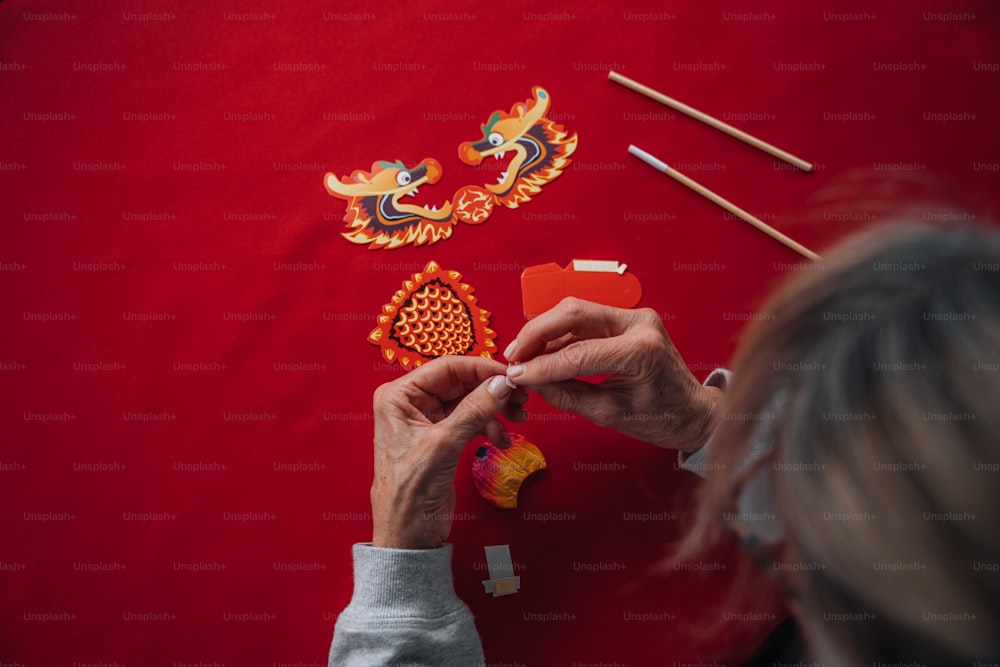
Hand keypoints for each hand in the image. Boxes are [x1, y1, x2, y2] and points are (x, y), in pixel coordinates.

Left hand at [370, 356, 526, 548]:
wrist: (409, 535)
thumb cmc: (408, 494)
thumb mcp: (443, 445)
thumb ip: (474, 410)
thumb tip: (501, 383)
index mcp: (399, 396)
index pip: (446, 367)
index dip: (481, 369)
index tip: (509, 375)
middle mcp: (411, 403)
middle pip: (460, 382)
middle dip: (491, 390)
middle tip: (520, 397)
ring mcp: (427, 420)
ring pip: (469, 401)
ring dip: (494, 409)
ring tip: (517, 418)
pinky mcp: (441, 438)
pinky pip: (471, 420)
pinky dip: (489, 426)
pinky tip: (501, 439)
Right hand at [504, 297, 719, 453]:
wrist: (693, 411)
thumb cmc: (660, 418)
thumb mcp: (608, 414)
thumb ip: (565, 395)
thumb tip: (528, 381)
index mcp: (641, 350)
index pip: (578, 352)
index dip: (541, 365)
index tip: (515, 375)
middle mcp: (639, 323)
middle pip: (573, 312)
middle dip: (536, 333)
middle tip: (512, 357)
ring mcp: (635, 316)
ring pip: (575, 311)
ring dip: (544, 332)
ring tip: (522, 356)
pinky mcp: (628, 318)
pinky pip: (585, 320)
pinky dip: (560, 336)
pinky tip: (542, 353)